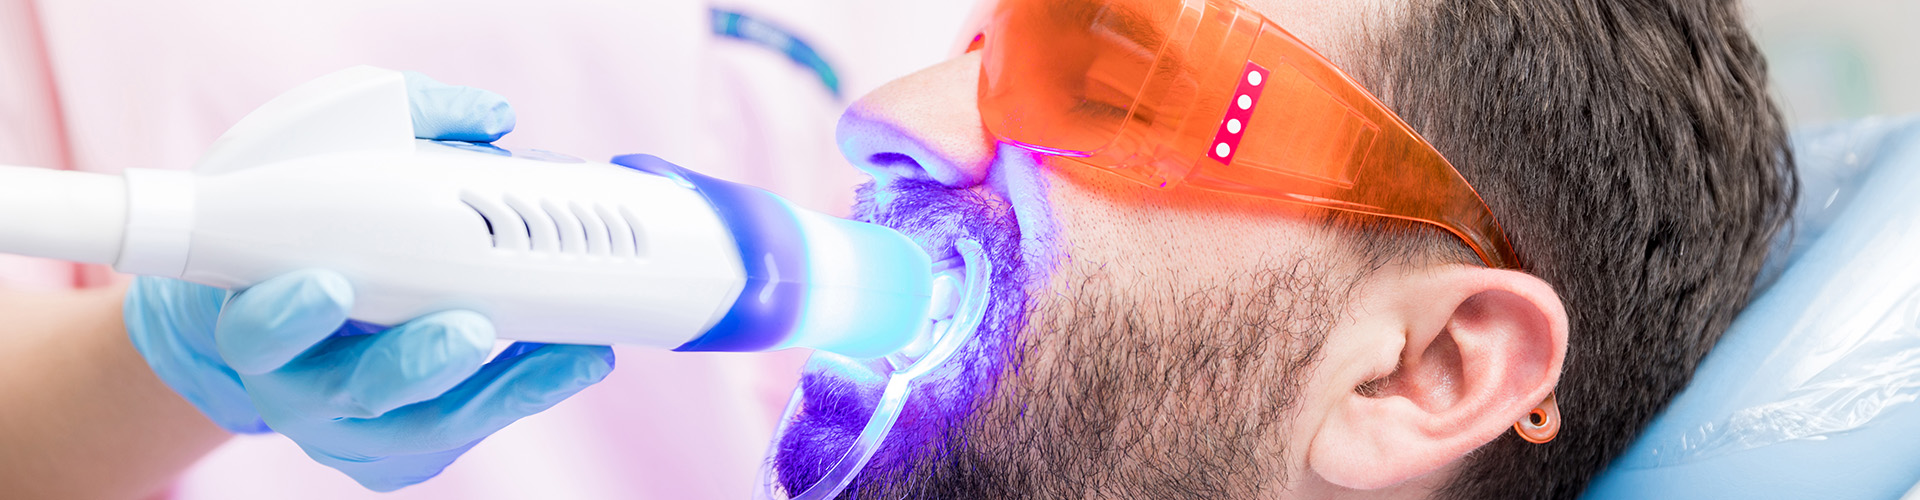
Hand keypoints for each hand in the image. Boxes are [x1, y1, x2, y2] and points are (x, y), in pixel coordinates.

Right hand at [124, 73, 614, 491]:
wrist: (287, 318)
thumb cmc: (308, 232)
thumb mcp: (325, 159)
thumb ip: (402, 120)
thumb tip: (490, 118)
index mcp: (253, 319)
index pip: (253, 332)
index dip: (286, 316)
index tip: (332, 286)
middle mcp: (294, 387)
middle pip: (349, 392)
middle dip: (415, 363)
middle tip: (472, 328)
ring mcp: (348, 429)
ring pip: (423, 427)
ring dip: (500, 391)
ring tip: (568, 354)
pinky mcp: (400, 453)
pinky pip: (462, 435)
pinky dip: (519, 397)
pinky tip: (572, 364)